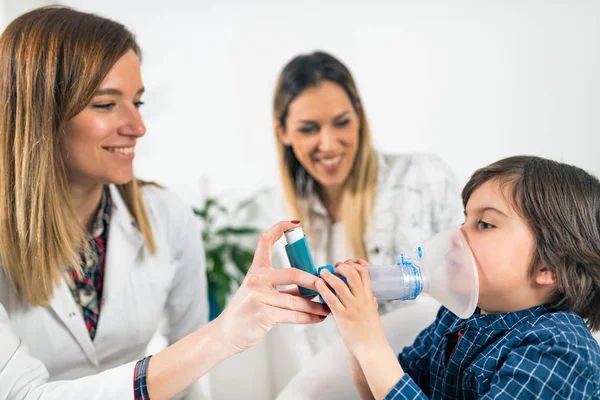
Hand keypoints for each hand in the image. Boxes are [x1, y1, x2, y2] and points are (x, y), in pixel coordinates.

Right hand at [212, 221, 329, 354]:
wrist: (226, 334)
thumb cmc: (248, 312)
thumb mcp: (261, 293)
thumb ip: (283, 288)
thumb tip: (312, 286)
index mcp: (256, 270)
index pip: (265, 241)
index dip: (279, 228)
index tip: (295, 224)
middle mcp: (256, 279)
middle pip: (292, 273)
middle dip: (313, 280)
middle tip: (327, 284)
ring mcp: (258, 295)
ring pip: (296, 300)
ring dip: (315, 306)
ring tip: (328, 308)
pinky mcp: (262, 313)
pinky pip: (292, 315)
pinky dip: (309, 317)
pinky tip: (318, 317)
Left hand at [315, 259, 386, 357]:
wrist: (372, 349)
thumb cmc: (372, 334)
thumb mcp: (374, 314)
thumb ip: (371, 304)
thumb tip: (372, 298)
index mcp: (369, 298)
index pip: (364, 274)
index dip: (355, 265)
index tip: (348, 263)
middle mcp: (361, 300)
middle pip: (352, 274)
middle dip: (342, 267)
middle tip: (334, 266)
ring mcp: (352, 308)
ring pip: (340, 285)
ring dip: (329, 275)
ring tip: (323, 271)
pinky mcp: (342, 316)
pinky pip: (331, 299)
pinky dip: (323, 289)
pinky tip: (317, 284)